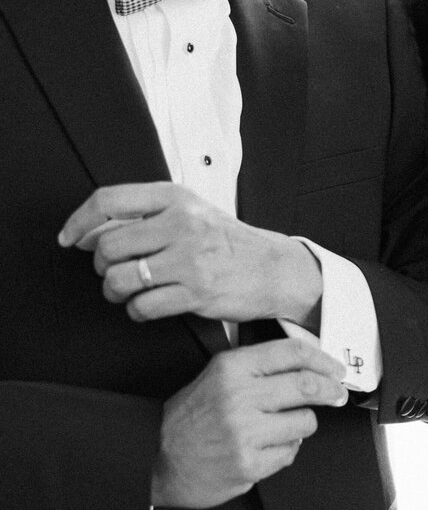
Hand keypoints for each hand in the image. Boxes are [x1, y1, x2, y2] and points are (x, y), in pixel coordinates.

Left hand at [58, 183, 322, 327]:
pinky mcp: (196, 293)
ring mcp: (190, 260)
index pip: (109, 201)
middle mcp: (182, 225)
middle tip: (116, 270)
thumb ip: (148, 214)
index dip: (79, 221)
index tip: (70, 238)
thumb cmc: (231, 243)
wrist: (276, 269)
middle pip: (108, 246)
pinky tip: (150, 304)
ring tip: (130, 291)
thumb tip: (91, 231)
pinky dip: (138, 310)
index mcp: (177, 198)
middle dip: (103, 266)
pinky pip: (142, 307)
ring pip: (120, 279)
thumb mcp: (193, 212)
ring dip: (116, 291)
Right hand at [152, 339, 348, 508]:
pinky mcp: (249, 465)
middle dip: (330, 391)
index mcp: (231, 369)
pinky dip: (284, 450)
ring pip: (305, 422)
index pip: (292, 353)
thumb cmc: (190, 418)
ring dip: (301, 424)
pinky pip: (290, 452)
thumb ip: (260, 367)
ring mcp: (244, 433)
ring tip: (281, 426)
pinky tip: (264, 447)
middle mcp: (238, 397)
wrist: (154, 457)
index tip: (335, 369)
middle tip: (336, 394)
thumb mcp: (218, 376)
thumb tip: (312, 364)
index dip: (323, 360)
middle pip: (307, 385)